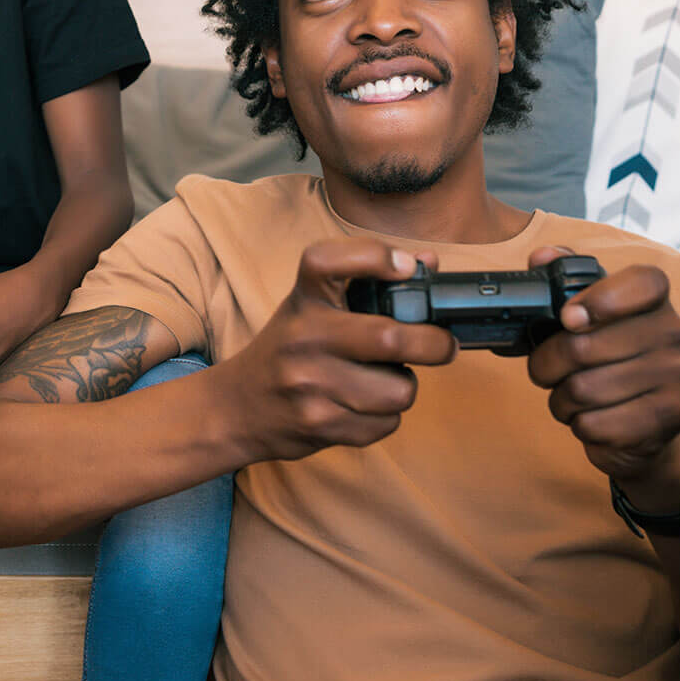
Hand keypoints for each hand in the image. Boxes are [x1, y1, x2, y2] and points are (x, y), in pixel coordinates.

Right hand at [222, 239, 456, 462]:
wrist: (236, 407)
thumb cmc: (287, 349)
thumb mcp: (313, 307)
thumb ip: (367, 282)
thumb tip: (428, 263)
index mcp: (303, 299)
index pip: (328, 261)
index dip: (374, 256)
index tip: (406, 267)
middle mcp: (302, 336)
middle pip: (390, 337)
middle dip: (435, 345)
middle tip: (443, 345)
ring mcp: (309, 383)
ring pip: (399, 390)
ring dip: (404, 387)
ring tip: (383, 381)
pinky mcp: (319, 424)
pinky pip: (386, 423)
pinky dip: (385, 417)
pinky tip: (361, 407)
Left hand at [526, 246, 679, 505]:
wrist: (641, 425)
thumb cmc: (605, 362)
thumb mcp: (585, 316)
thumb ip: (562, 280)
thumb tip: (541, 257)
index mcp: (655, 301)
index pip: (643, 282)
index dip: (600, 298)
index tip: (567, 318)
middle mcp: (674, 334)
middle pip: (586, 346)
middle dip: (547, 364)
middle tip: (546, 370)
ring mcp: (677, 377)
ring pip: (584, 389)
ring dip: (560, 399)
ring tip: (569, 397)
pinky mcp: (669, 418)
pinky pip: (597, 423)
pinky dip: (579, 424)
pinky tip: (591, 419)